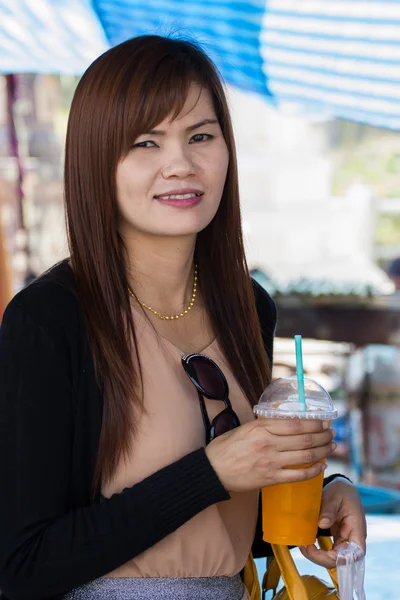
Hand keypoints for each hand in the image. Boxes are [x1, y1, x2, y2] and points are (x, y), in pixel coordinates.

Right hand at [205, 418, 334, 492]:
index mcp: (261, 428)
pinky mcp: (270, 479)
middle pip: (304, 440)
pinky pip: (297, 475)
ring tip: (331, 448)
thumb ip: (264, 424)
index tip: (325, 422)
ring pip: (305, 456)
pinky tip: (320, 466)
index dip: (314, 423)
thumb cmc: (225, 447)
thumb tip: (285, 419)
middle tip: (332, 434)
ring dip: (322, 451)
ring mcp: (270, 462)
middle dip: (323, 436)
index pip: (295, 424)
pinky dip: (312, 471)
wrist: (212, 470)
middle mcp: (268, 444)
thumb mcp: (244, 428)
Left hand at [299, 477, 366, 568]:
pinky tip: (306, 544)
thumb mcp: (334, 496)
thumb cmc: (342, 491)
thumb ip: (329, 510)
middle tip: (303, 547)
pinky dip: (317, 551)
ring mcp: (345, 541)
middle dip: (320, 558)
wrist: (343, 488)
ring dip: (317, 556)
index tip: (316, 550)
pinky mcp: (337, 540)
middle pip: (341, 561)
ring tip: (302, 545)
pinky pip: (329, 552)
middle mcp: (353, 540)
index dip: (336, 559)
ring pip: (333, 559)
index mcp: (357, 529)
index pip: (353, 554)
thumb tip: (322, 524)